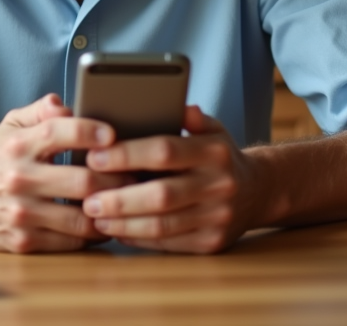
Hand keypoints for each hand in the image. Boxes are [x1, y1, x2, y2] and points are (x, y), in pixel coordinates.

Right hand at [0, 94, 130, 252]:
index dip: (93, 131)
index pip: (63, 131)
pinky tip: (103, 223)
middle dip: (117, 179)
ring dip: (109, 211)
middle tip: (136, 176)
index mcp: (20, 145)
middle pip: (83, 179)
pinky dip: (92, 235)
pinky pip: (69, 241)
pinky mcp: (21, 241)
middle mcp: (19, 178)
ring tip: (126, 203)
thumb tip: (66, 104)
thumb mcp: (10, 125)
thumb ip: (41, 110)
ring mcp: (20, 213)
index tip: (114, 135)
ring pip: (80, 216)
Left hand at [80, 106, 265, 253]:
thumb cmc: (220, 156)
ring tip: (94, 216)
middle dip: (119, 197)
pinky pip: (168, 243)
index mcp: (214, 151)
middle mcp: (219, 185)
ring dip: (123, 222)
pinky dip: (138, 238)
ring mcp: (217, 217)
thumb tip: (173, 103)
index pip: (165, 151)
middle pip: (161, 194)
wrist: (259, 191)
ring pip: (162, 225)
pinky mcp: (212, 242)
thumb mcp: (213, 129)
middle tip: (87, 197)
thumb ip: (190, 117)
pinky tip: (116, 230)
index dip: (127, 155)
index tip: (94, 156)